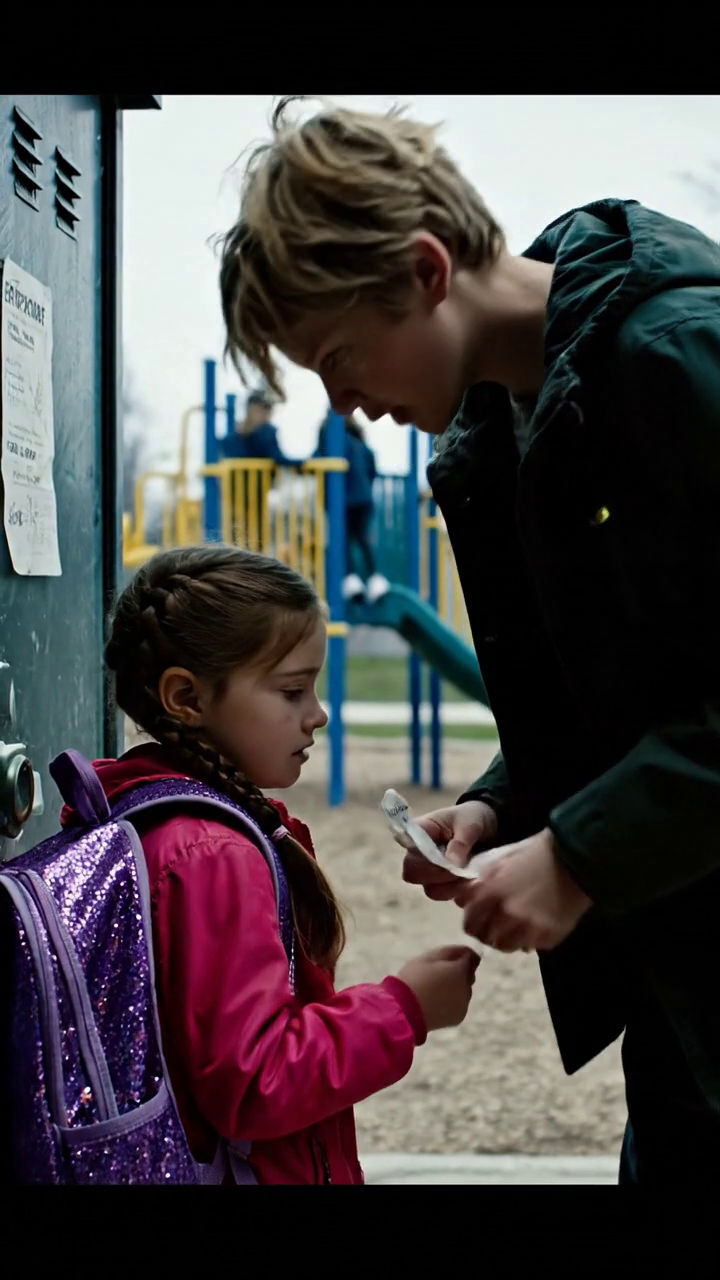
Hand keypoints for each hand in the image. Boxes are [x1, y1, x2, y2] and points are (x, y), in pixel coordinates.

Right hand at [397, 945, 479, 1030]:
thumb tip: (468, 952)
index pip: (471, 957)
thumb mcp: (429, 957)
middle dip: (458, 972)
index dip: (458, 956)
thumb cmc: (414, 978)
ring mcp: (464, 1003)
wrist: (405, 1010)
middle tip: (436, 975)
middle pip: (469, 974)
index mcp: (460, 969)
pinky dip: (452, 1001)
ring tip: (435, 990)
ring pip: (464, 990)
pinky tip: (436, 1002)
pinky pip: (459, 1004)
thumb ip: (451, 952)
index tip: (444, 960)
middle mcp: (467, 986)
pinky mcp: (459, 1017)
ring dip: (456, 987)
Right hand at [400, 801, 497, 900]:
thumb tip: (452, 864)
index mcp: (420, 831)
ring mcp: (430, 872)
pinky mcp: (443, 885)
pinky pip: (445, 896)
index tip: (443, 855)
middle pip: (412, 873)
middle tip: (460, 869)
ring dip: (451, 886)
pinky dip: (459, 892)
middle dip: (438, 874)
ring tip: (471, 876)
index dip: (420, 854)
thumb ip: (460, 842)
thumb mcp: (470, 824)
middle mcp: (419, 854)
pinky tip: (472, 881)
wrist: (489, 829)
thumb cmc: (472, 819)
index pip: (406, 844)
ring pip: (429, 889)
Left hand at [456, 828, 591, 952]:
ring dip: (506, 939)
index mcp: (492, 892)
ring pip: (507, 946)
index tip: (476, 920)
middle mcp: (507, 913)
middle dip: (486, 933)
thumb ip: (480, 880)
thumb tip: (462, 899)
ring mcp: (529, 927)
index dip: (471, 921)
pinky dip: (528, 940)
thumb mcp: (500, 859)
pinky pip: (531, 946)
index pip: (469, 921)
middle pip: (486, 937)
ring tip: (513, 929)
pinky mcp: (549, 936)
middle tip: (493, 927)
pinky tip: (533, 928)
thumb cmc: (535, 853)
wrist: (575, 857)